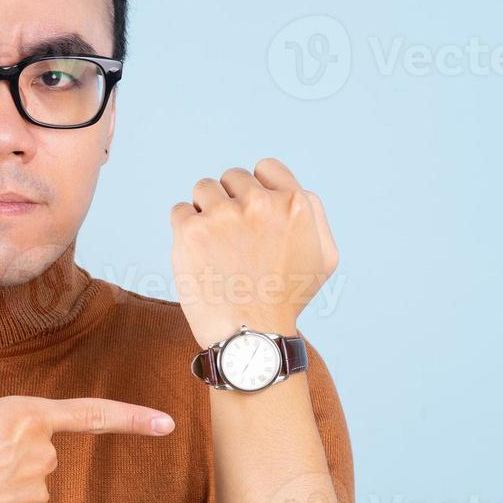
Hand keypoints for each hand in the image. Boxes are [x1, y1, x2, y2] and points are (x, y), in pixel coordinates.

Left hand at [170, 157, 338, 345]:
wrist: (250, 335)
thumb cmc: (287, 298)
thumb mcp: (323, 256)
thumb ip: (312, 214)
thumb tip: (288, 190)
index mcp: (295, 203)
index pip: (265, 167)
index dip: (256, 189)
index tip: (253, 215)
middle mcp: (260, 203)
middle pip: (232, 177)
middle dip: (230, 201)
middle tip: (234, 238)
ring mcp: (223, 215)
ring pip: (203, 188)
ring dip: (206, 211)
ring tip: (215, 245)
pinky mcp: (191, 231)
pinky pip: (179, 211)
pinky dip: (184, 229)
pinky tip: (199, 254)